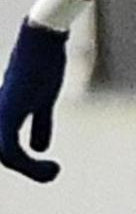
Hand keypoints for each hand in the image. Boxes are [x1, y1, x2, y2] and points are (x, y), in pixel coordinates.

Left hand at [0, 21, 69, 182]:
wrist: (43, 41)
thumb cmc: (43, 64)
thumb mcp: (43, 101)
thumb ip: (39, 125)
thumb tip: (40, 148)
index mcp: (3, 116)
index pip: (5, 150)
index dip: (26, 165)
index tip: (49, 170)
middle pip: (4, 155)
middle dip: (29, 169)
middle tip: (53, 172)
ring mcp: (0, 115)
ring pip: (6, 157)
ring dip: (30, 169)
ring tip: (53, 172)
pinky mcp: (8, 113)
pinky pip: (11, 151)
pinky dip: (29, 163)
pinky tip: (50, 163)